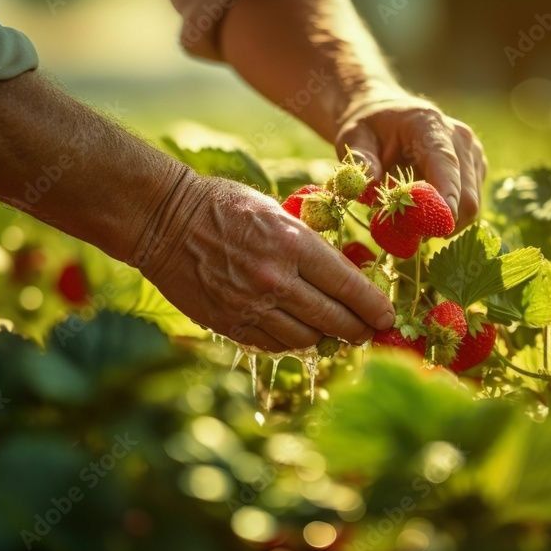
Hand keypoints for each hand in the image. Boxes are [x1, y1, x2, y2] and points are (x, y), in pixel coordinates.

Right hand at [140, 175, 394, 352]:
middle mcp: (277, 280)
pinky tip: (296, 331)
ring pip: (306, 338)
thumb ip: (307, 244)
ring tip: (331, 331)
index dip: (374, 306)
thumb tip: (340, 274)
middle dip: (358, 330)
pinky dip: (290, 341)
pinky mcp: (229, 323)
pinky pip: (273, 344)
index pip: (349, 286)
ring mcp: (251, 306)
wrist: (163, 221)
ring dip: (323, 337)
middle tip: (369, 333)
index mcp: (293, 244)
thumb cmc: (223, 206)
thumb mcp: (275, 212)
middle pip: (334, 319)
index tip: (388, 317)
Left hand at [335, 96, 486, 230]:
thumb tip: (368, 185)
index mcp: (430, 126)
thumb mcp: (354, 137)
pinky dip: (446, 216)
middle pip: (466, 196)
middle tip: (406, 234)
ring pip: (470, 207)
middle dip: (439, 221)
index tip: (437, 226)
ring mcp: (473, 155)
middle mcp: (461, 139)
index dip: (445, 198)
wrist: (387, 115)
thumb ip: (362, 160)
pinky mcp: (476, 170)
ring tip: (410, 215)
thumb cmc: (370, 128)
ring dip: (441, 221)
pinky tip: (423, 206)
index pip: (446, 165)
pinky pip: (468, 206)